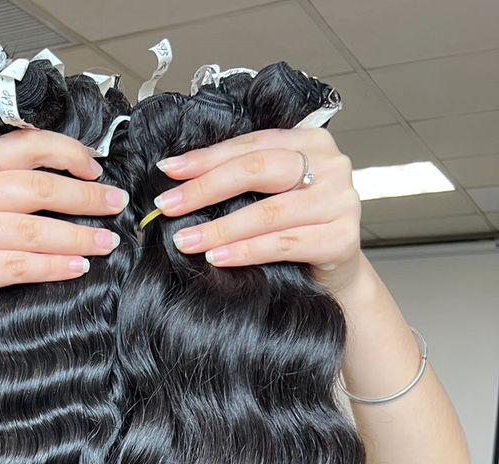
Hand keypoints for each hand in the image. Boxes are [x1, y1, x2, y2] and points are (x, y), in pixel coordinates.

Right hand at [0, 129, 129, 356]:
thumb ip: (4, 182)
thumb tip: (71, 178)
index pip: (25, 146)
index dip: (68, 153)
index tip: (96, 168)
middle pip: (36, 189)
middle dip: (85, 197)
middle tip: (115, 205)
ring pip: (33, 229)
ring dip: (78, 236)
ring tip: (105, 242)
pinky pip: (20, 265)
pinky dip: (54, 266)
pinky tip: (78, 267)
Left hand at [154, 128, 362, 295]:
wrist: (337, 274)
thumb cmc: (298, 230)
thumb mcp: (274, 195)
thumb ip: (245, 181)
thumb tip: (181, 180)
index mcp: (311, 143)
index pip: (250, 146)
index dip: (206, 158)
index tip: (169, 170)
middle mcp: (330, 165)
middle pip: (257, 170)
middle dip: (205, 189)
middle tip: (168, 206)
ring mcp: (340, 201)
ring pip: (268, 212)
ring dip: (220, 228)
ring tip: (186, 240)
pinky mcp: (341, 239)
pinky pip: (283, 244)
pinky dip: (245, 251)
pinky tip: (217, 258)